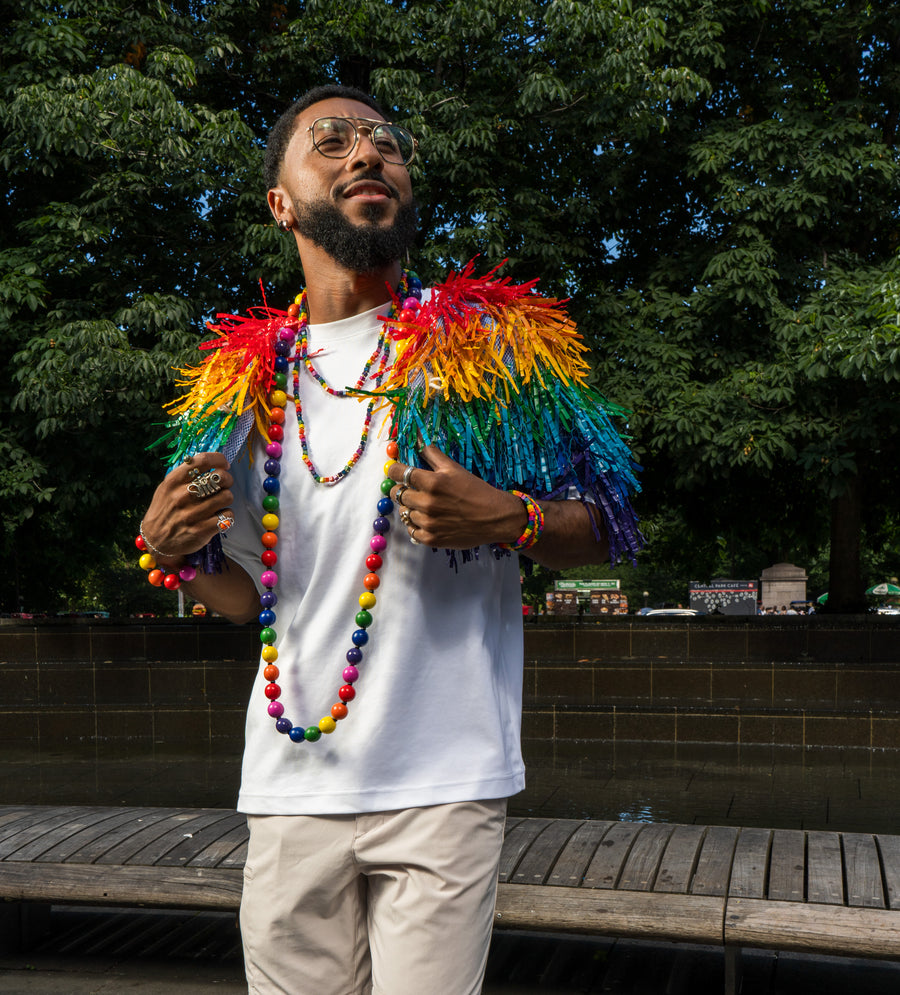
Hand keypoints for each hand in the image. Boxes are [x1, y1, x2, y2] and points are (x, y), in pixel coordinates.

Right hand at [140, 453, 234, 563]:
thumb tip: (211, 462)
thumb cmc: (165, 510)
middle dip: (227, 479)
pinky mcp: (201, 530)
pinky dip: (226, 516)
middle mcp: (182, 496)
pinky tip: (218, 516)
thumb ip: (185, 474)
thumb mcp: (167, 488)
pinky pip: (227, 516)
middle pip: (220, 477)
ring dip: (226, 498)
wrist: (155, 541)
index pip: (202, 460)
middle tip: (223, 485)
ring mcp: (192, 514)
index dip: (219, 459)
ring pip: (227, 496)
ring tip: (218, 502)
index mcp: (173, 481)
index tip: (224, 465)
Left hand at [388, 445, 525, 548]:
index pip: (398, 473)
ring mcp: (428, 523)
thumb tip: (417, 437)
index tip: (396, 471)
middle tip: (413, 489)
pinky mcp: (431, 539)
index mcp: (432, 482)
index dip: (394, 470)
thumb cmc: (476, 490)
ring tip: (426, 505)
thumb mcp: (454, 468)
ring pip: (404, 512)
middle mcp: (427, 503)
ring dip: (411, 508)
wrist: (496, 517)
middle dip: (402, 489)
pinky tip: (427, 519)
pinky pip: (411, 530)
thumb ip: (431, 453)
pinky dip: (415, 524)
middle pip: (397, 493)